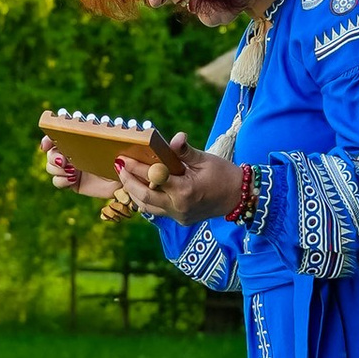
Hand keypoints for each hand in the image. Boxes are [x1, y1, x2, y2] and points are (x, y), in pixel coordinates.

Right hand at [40, 143, 119, 201]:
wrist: (125, 179)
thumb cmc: (120, 158)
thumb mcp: (112, 145)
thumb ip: (103, 137)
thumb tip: (93, 126)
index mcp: (78, 142)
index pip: (56, 137)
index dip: (47, 140)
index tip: (46, 145)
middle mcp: (71, 154)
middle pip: (50, 154)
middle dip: (53, 157)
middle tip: (64, 160)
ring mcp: (70, 169)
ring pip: (50, 167)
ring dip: (57, 169)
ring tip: (72, 171)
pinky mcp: (72, 183)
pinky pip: (57, 181)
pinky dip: (62, 180)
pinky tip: (73, 179)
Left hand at [114, 128, 238, 220]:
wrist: (239, 197)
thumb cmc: (223, 174)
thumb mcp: (205, 159)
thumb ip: (184, 151)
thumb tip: (175, 137)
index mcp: (185, 191)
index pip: (154, 179)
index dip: (136, 168)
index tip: (123, 158)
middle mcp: (179, 207)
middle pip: (144, 197)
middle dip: (128, 182)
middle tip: (118, 168)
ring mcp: (179, 216)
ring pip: (148, 207)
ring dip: (134, 193)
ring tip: (125, 177)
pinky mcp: (180, 220)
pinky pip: (157, 211)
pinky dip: (147, 199)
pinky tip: (140, 188)